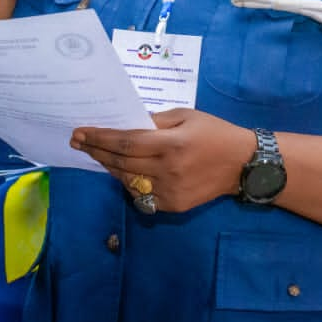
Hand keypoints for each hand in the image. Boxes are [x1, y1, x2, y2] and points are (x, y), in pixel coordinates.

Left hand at [71, 109, 252, 213]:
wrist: (243, 164)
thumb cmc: (215, 133)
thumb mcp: (186, 116)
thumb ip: (156, 121)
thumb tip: (127, 124)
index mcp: (171, 144)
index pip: (125, 142)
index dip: (100, 137)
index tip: (80, 132)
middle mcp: (167, 170)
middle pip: (120, 162)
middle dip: (96, 151)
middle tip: (78, 142)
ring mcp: (169, 191)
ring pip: (127, 180)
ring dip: (109, 166)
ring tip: (97, 153)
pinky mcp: (173, 205)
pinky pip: (141, 194)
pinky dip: (128, 182)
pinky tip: (121, 170)